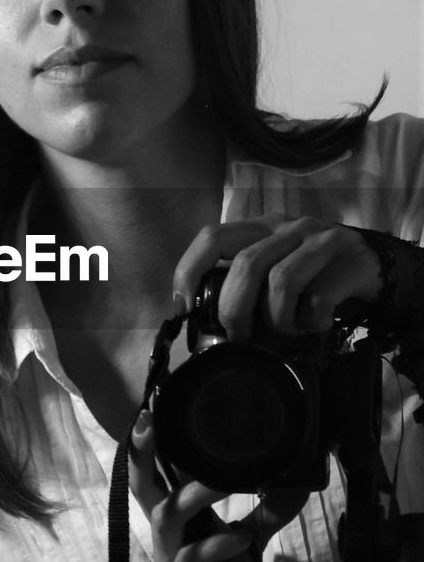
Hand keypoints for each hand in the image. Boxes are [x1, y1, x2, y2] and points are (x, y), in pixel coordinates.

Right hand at [129, 412, 308, 561]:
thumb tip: (297, 483)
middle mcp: (162, 522)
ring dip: (193, 495)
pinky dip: (218, 546)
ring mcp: (167, 549)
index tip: (152, 407)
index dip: (147, 438)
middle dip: (141, 451)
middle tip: (149, 421)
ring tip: (221, 484)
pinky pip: (194, 557)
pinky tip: (240, 538)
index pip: (155, 465)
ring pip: (167, 513)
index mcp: (171, 506)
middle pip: (140, 481)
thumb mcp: (241, 535)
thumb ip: (265, 511)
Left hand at [172, 214, 382, 340]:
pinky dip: (310, 321)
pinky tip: (314, 325)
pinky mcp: (350, 261)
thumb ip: (244, 281)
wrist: (377, 266)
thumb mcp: (275, 268)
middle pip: (246, 265)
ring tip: (287, 330)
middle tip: (240, 334)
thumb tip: (199, 319)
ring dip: (277, 319)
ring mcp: (321, 241)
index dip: (190, 272)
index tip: (185, 308)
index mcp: (262, 227)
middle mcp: (289, 228)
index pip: (212, 237)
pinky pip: (318, 298)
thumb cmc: (314, 273)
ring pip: (281, 282)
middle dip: (235, 309)